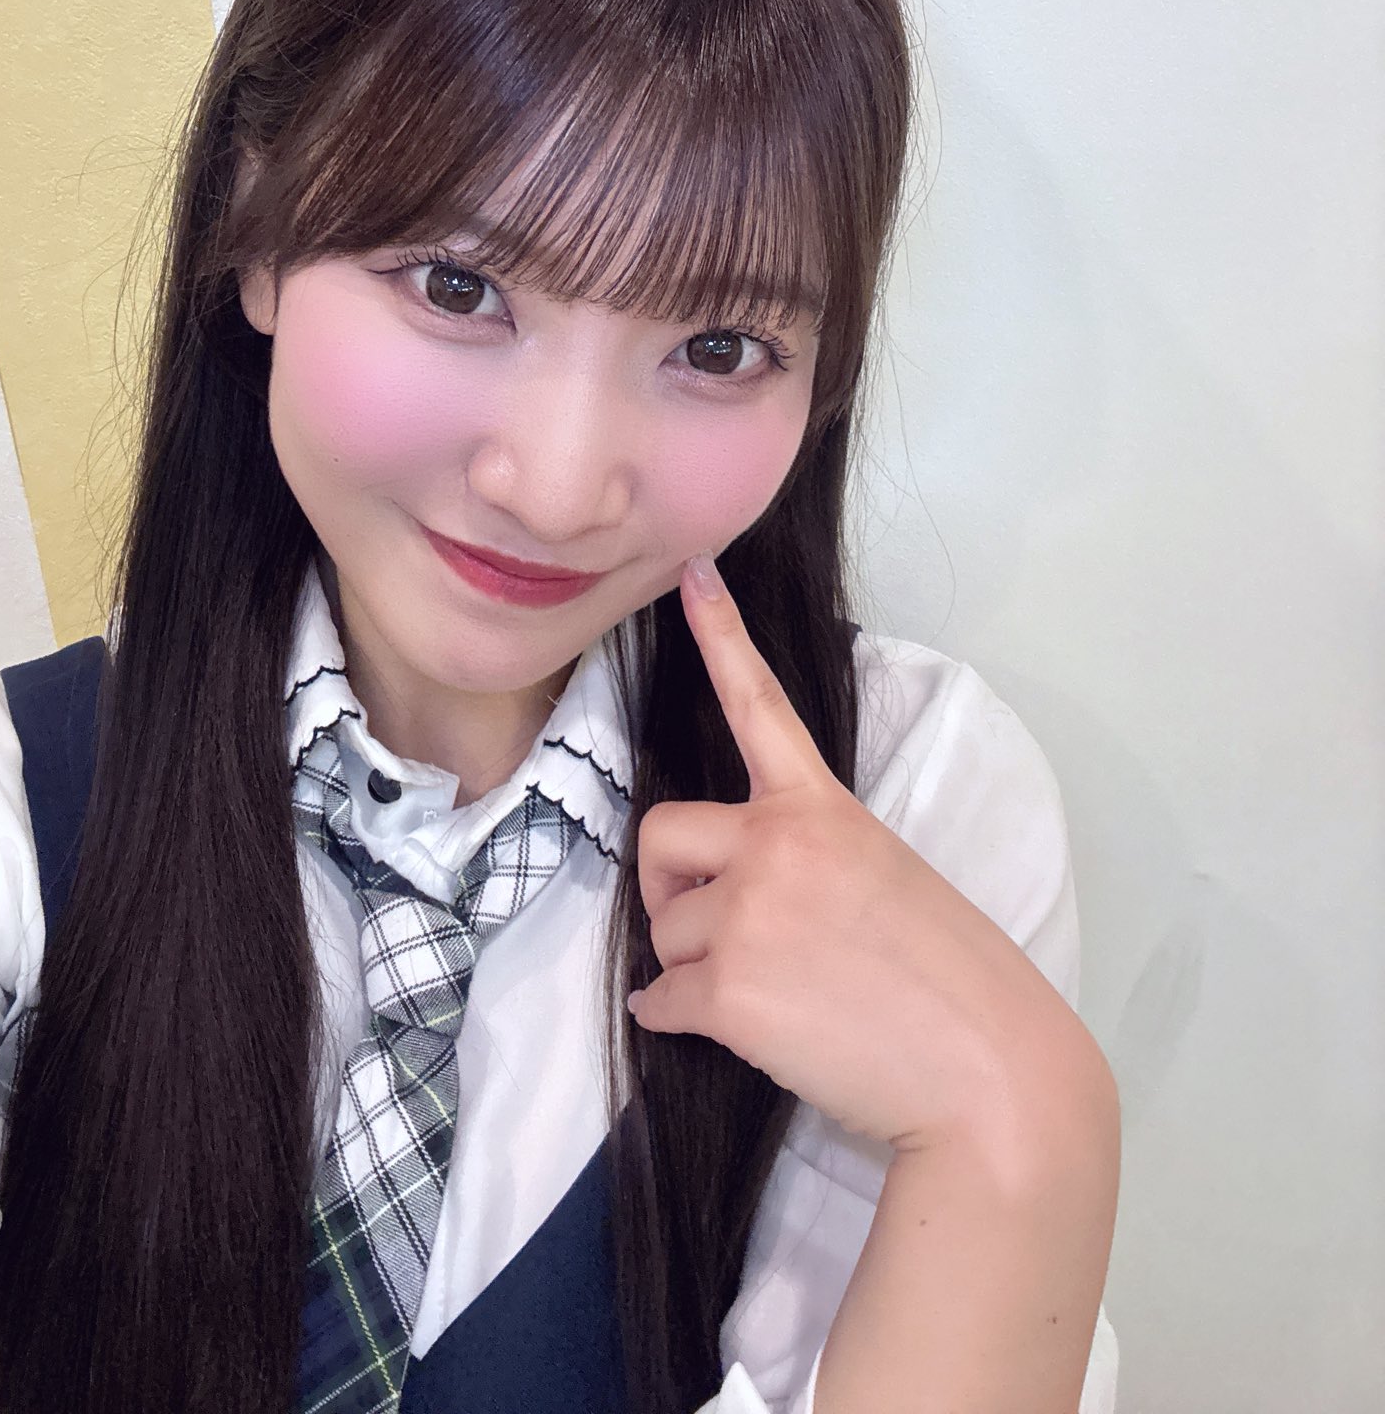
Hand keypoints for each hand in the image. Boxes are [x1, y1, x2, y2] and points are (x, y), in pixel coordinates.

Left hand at [626, 552, 1108, 1157]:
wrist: (990, 1077)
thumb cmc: (953, 983)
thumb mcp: (887, 881)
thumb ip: (811, 864)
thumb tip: (736, 901)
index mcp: (824, 810)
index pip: (760, 707)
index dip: (720, 637)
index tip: (689, 572)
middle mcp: (779, 844)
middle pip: (660, 836)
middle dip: (668, 887)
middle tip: (708, 928)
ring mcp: (751, 913)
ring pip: (666, 932)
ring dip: (694, 968)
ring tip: (771, 997)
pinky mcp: (729, 989)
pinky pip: (660, 999)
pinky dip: (678, 1019)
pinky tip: (739, 1034)